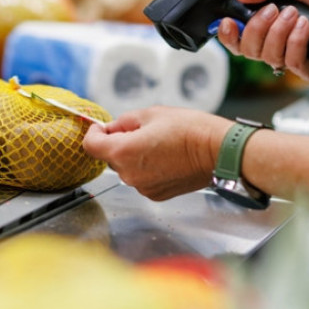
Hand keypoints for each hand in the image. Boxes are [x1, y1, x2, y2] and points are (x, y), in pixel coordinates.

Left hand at [82, 107, 232, 200]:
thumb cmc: (190, 130)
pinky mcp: (156, 194)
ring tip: (159, 144)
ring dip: (134, 156)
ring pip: (127, 168)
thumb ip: (124, 121)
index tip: (102, 128)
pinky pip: (142, 179)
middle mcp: (129, 174)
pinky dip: (147, 169)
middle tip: (141, 131)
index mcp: (123, 151)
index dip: (94, 133)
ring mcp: (142, 187)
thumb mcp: (151, 113)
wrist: (218, 152)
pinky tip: (166, 158)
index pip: (90, 146)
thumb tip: (111, 128)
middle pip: (110, 157)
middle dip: (119, 143)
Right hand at [217, 0, 308, 83]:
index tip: (227, 22)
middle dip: (256, 28)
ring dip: (279, 32)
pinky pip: (290, 62)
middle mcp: (278, 43)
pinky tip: (307, 27)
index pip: (239, 37)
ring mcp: (293, 58)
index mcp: (270, 24)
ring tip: (297, 15)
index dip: (228, 34)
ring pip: (267, 56)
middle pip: (247, 50)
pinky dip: (296, 42)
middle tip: (274, 10)